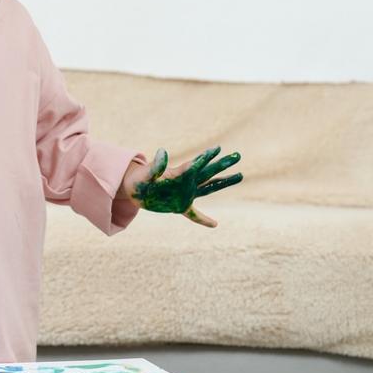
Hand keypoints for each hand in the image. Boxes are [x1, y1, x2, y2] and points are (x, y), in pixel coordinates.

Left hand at [125, 147, 242, 227]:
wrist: (133, 190)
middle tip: (238, 155)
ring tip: (239, 175)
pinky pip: (194, 215)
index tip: (218, 148)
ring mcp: (185, 194)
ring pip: (209, 187)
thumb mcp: (146, 173)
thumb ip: (156, 165)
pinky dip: (203, 220)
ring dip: (223, 182)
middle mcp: (186, 182)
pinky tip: (215, 225)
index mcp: (179, 174)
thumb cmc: (139, 179)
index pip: (197, 164)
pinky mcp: (179, 206)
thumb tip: (162, 151)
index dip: (207, 156)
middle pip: (209, 172)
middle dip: (223, 164)